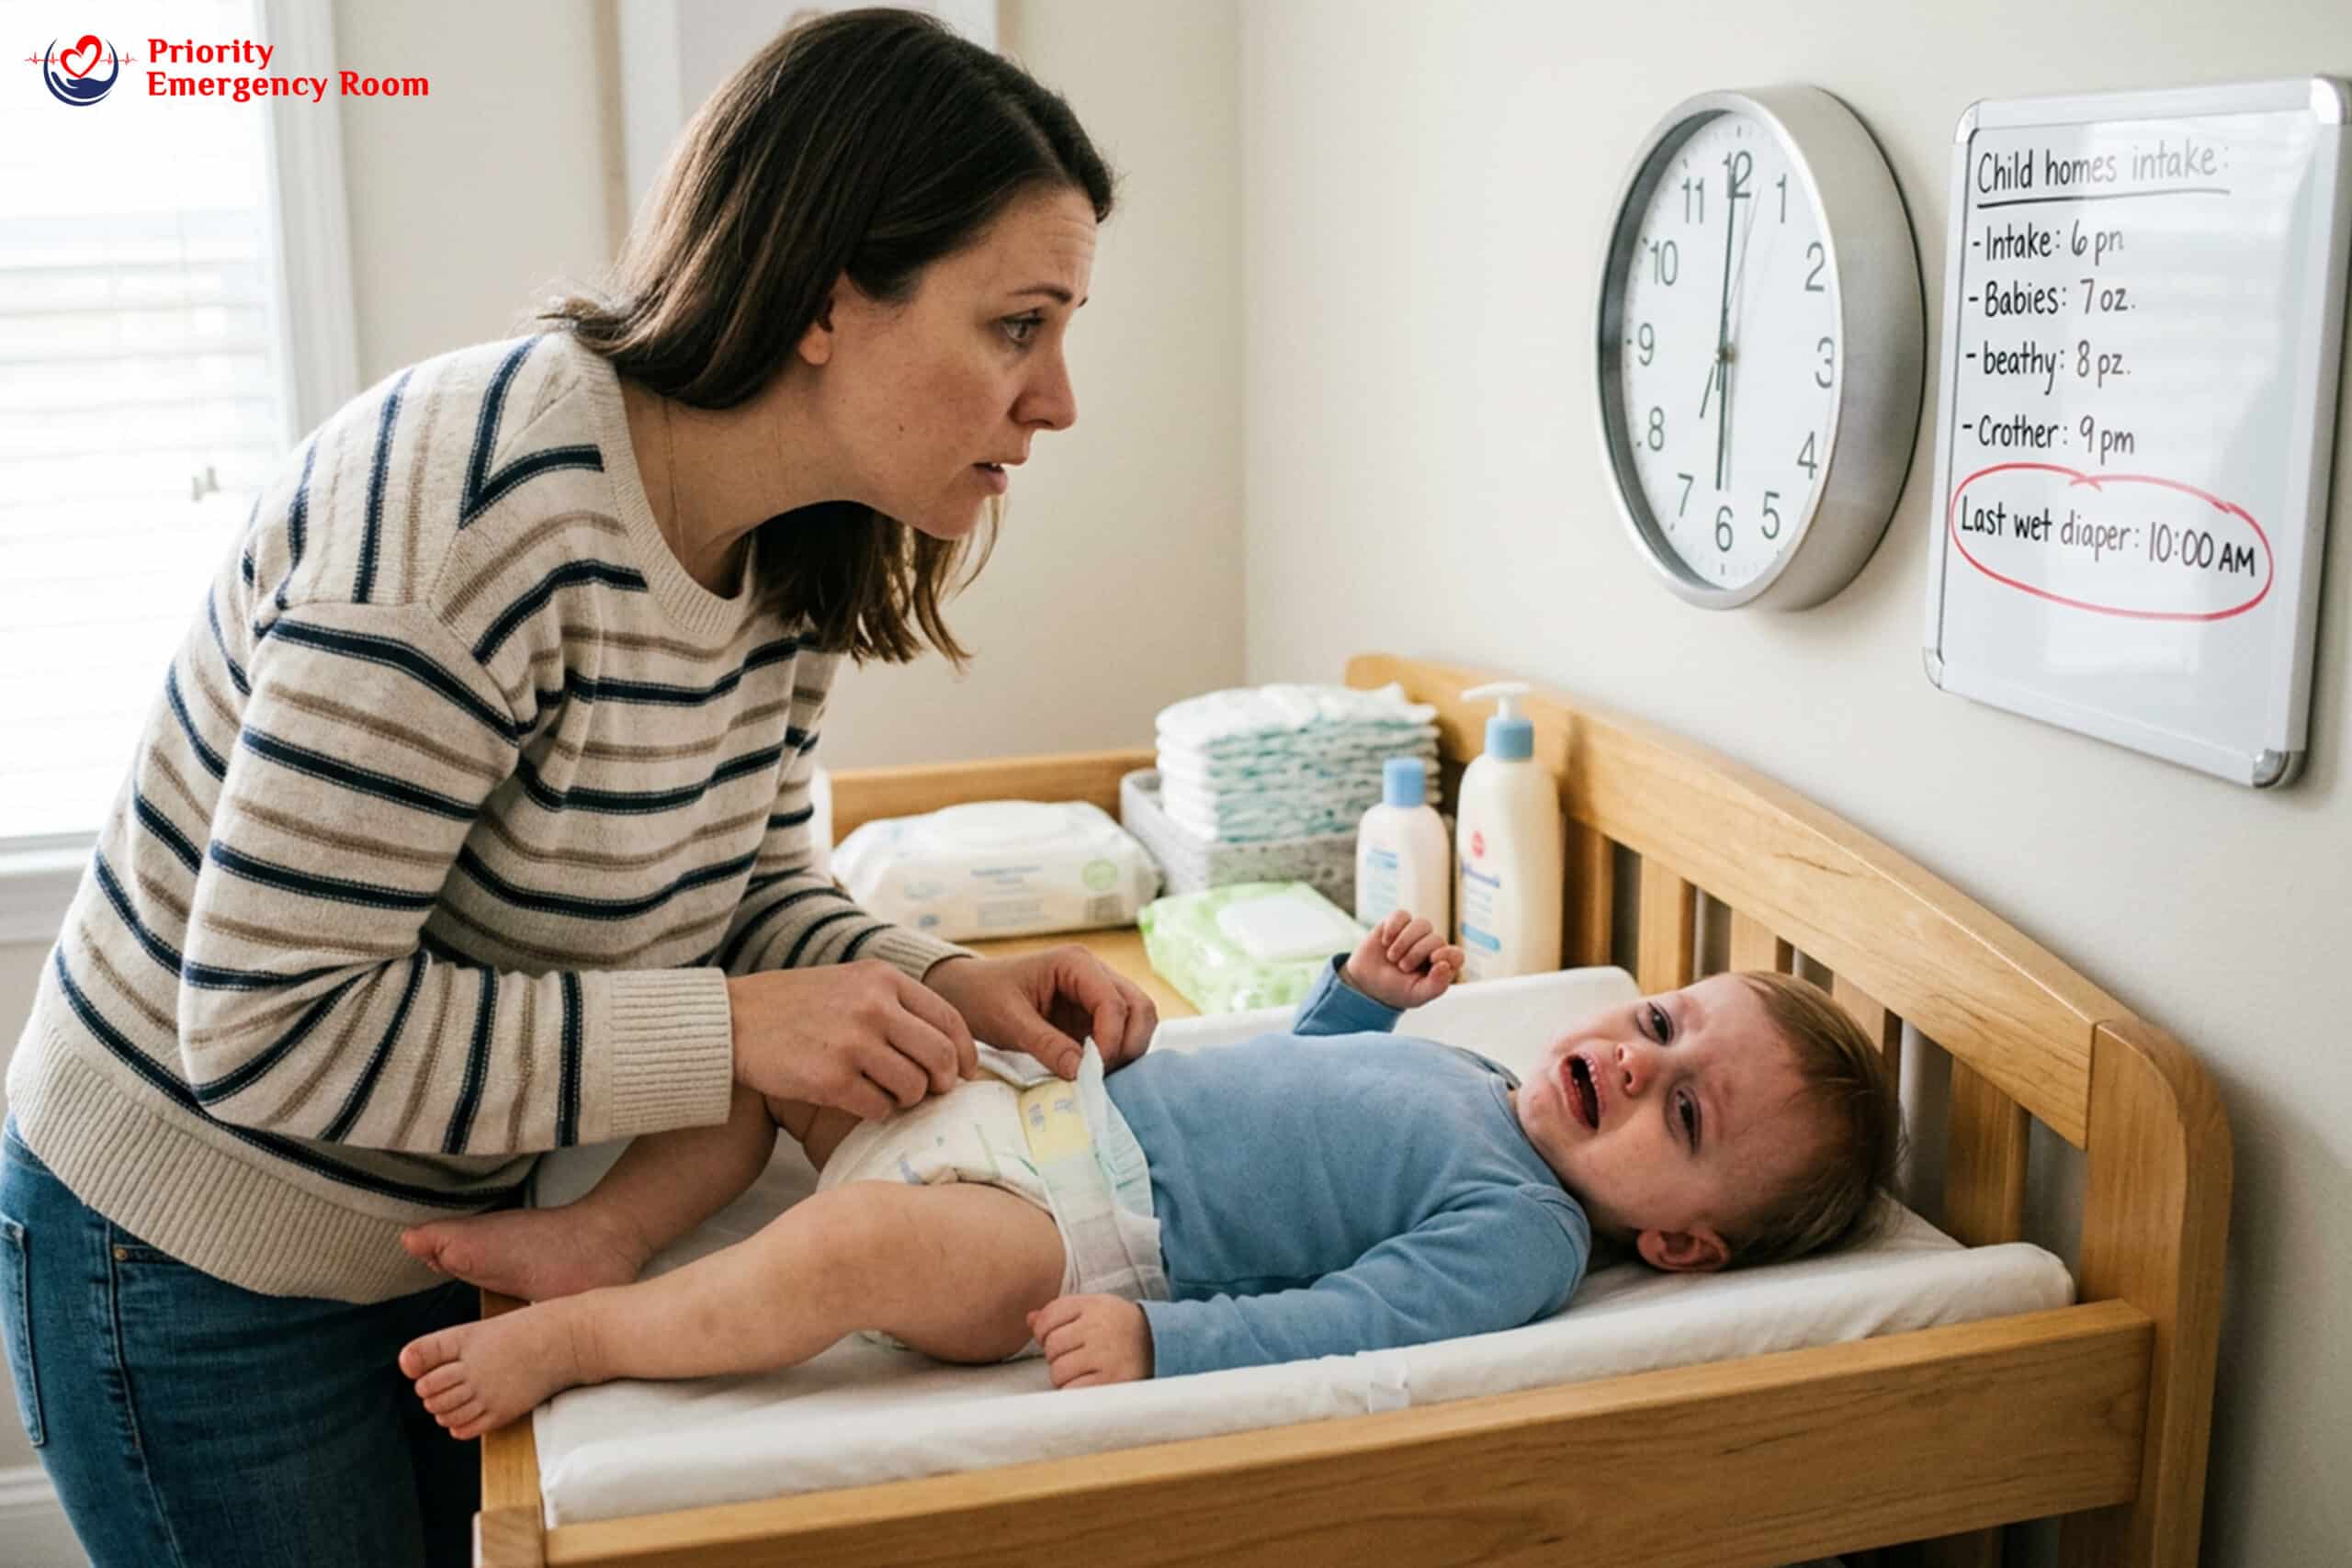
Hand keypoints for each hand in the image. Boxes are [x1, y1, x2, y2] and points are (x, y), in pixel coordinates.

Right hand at [726, 962, 977, 1120]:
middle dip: (943, 1082)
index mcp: (882, 979)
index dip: (964, 1053)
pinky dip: (878, 1111)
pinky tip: (861, 1101)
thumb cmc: (796, 1006)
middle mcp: (873, 1006)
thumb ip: (895, 1004)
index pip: (948, 1019)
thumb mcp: (850, 983)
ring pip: (913, 1086)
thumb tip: (945, 1045)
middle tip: (933, 1092)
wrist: (733, 1021)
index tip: (965, 1072)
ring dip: (907, 1099)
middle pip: (939, 1056)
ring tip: (889, 1095)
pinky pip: (879, 1107)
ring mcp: (853, 1043)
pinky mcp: (831, 1078)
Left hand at [925, 947, 1156, 1079]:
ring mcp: (1096, 995)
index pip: (1114, 1002)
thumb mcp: (1009, 1021)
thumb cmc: (983, 997)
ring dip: (1126, 1051)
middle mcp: (1095, 973)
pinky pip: (1120, 1035)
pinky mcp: (1092, 1016)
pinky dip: (1115, 1056)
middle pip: (1140, 1007)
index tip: (1091, 1070)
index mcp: (1076, 963)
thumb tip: (1080, 1072)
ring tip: (1097, 1075)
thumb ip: (1046, 1044)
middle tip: (1103, 1075)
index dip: (1111, 1039)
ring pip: (1137, 1021)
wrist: (967, 993)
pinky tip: (1093, 1072)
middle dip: (1129, 1044)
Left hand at [1030, 1294, 1151, 1386]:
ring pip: (1058, 1371)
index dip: (1044, 1332)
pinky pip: (1072, 1390)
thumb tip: (1029, 1319)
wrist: (1161, 1342)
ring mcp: (1105, 1355)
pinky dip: (1073, 1390)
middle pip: (1051, 1346)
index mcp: (1093, 1305)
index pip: (1048, 1318)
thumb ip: (1060, 1312)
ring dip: (1063, 1375)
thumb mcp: (1094, 1308)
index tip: (1057, 1338)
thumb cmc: (1118, 1326)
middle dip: (1056, 1355)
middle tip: (1074, 1356)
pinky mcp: (1111, 1381)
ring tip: (1081, 1370)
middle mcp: (1098, 1328)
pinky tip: (1087, 1382)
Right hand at [1342, 911, 1463, 1009]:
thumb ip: (1435, 985)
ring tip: (1392, 957)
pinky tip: (1385, 941)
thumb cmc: (1396, 990)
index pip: (1456, 955)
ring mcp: (1415, 933)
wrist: (1368, 983)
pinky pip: (1402, 915)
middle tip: (1402, 967)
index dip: (1448, 954)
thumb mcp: (1417, 995)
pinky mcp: (1397, 923)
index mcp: (1441, 966)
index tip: (1433, 960)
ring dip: (1405, 941)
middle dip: (1417, 953)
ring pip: (1422, 924)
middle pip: (1436, 939)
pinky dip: (1394, 927)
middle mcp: (1431, 947)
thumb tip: (1444, 965)